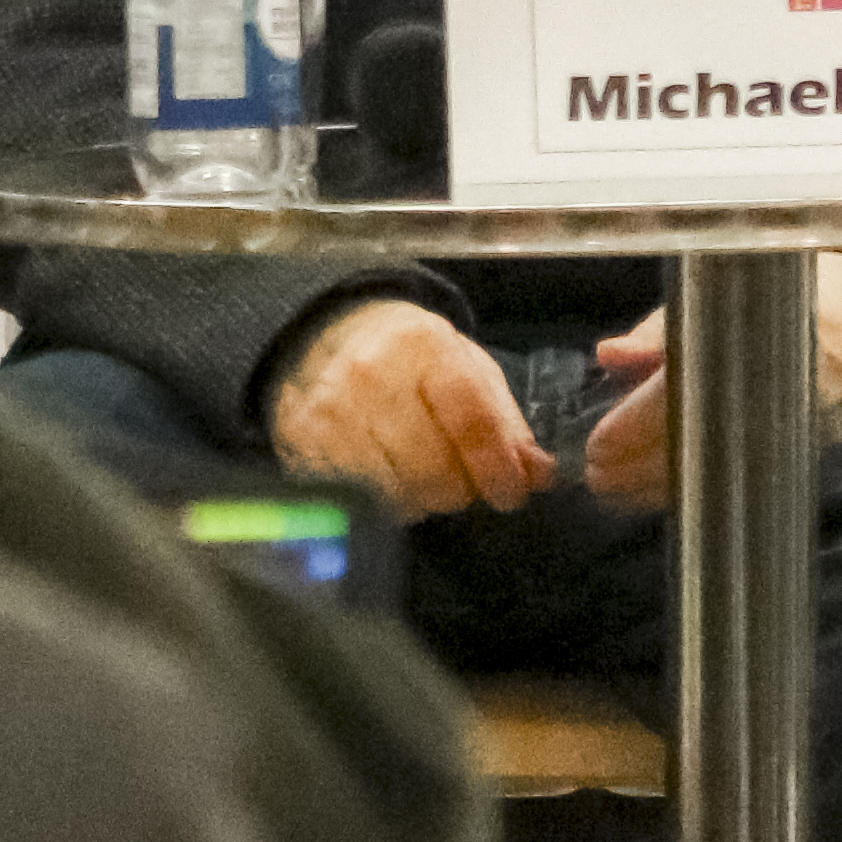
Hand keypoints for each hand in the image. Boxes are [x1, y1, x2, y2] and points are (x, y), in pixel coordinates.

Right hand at [268, 298, 547, 518]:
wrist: (332, 337)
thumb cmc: (412, 359)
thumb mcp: (470, 370)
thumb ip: (507, 424)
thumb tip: (539, 476)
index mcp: (425, 347)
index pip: (471, 420)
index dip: (497, 466)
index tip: (513, 493)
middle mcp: (372, 377)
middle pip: (432, 467)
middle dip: (461, 489)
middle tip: (467, 484)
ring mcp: (331, 414)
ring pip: (394, 493)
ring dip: (423, 500)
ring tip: (426, 476)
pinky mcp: (302, 447)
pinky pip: (357, 500)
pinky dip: (385, 503)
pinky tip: (393, 480)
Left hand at [578, 254, 841, 506]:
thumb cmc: (805, 294)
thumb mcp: (735, 285)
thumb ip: (665, 327)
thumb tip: (610, 354)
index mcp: (742, 347)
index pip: (667, 405)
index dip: (623, 433)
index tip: (594, 447)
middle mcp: (761, 397)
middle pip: (679, 451)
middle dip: (630, 472)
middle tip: (596, 476)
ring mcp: (782, 432)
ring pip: (704, 475)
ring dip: (653, 489)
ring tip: (619, 488)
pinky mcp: (798, 454)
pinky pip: (733, 479)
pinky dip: (693, 489)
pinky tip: (667, 487)